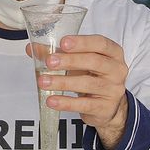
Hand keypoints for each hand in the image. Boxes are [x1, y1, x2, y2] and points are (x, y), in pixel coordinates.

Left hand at [33, 34, 129, 149]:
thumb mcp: (79, 62)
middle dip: (70, 61)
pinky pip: (84, 104)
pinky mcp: (105, 107)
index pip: (100, 43)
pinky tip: (52, 100)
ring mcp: (113, 89)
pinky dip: (66, 102)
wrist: (107, 106)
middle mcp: (117, 69)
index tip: (63, 42)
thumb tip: (32, 48)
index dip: (82, 42)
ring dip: (63, 82)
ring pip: (87, 84)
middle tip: (50, 62)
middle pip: (94, 62)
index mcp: (113, 53)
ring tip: (43, 81)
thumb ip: (57, 54)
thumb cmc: (93, 77)